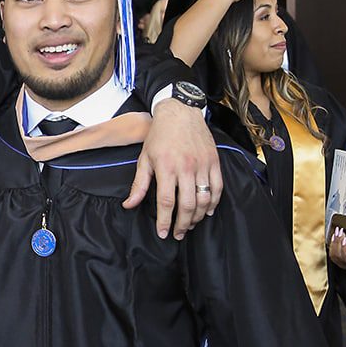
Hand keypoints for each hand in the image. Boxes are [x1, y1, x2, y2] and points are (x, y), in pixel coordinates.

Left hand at [124, 99, 222, 239]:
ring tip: (190, 224)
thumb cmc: (159, 136)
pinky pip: (217, 187)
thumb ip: (139, 185)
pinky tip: (207, 211)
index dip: (165, 221)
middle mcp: (186, 167)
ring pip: (204, 199)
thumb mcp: (144, 159)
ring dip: (198, 216)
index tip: (163, 233)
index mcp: (166, 167)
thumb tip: (128, 205)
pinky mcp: (214, 161)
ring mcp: (202, 165)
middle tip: (177, 234)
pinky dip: (214, 202)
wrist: (180, 112)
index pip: (167, 201)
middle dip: (182, 224)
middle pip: (188, 204)